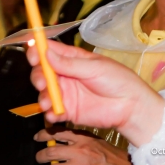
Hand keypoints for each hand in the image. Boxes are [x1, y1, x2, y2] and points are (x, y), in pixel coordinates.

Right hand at [27, 40, 164, 146]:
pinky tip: (54, 114)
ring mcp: (65, 93)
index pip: (48, 51)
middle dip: (38, 76)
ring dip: (42, 97)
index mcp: (71, 59)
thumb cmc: (118, 80)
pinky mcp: (68, 111)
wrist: (131, 107)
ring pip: (44, 92)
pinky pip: (52, 112)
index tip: (32, 54)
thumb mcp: (94, 68)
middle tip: (41, 83)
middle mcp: (65, 75)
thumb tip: (46, 52)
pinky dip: (49, 113)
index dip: (37, 50)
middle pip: (42, 72)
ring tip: (48, 103)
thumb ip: (69, 64)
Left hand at [34, 129, 132, 164]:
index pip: (57, 132)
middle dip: (41, 154)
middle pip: (52, 150)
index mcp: (81, 137)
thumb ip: (77, 137)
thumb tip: (59, 136)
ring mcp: (79, 164)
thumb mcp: (92, 139)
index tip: (38, 136)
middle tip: (38, 156)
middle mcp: (79, 150)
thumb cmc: (108, 153)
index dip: (44, 134)